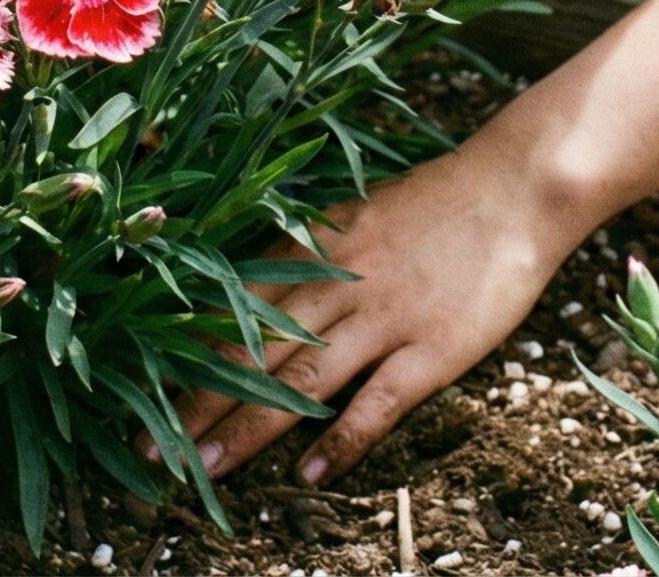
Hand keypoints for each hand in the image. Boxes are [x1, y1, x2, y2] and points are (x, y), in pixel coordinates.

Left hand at [150, 133, 581, 487]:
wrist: (514, 186)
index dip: (188, 350)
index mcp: (314, 243)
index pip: (235, 304)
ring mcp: (385, 314)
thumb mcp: (358, 213)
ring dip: (250, 428)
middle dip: (198, 401)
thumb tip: (260, 288)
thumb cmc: (437, 201)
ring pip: (303, 377)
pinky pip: (378, 399)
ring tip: (207, 469)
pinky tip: (310, 473)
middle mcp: (337, 280)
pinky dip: (341, 437)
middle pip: (254, 348)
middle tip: (150, 447)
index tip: (143, 389)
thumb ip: (311, 250)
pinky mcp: (434, 346)